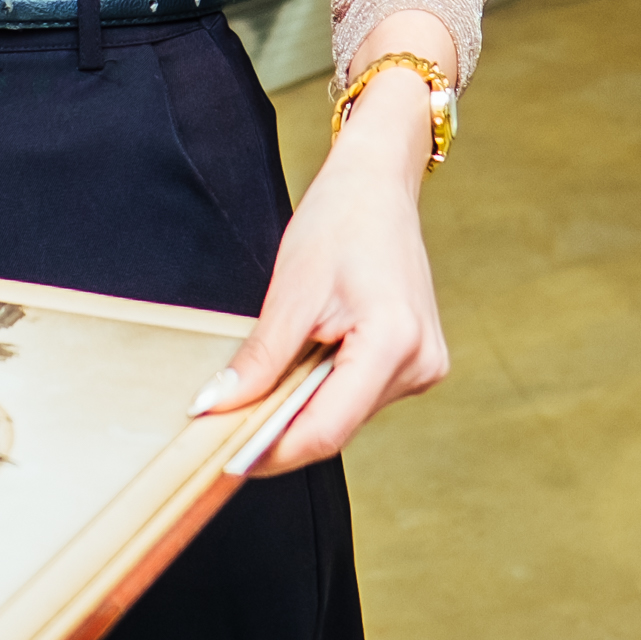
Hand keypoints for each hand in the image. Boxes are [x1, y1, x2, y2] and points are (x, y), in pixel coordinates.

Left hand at [192, 38, 449, 475]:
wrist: (379, 184)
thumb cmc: (340, 220)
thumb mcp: (290, 291)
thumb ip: (259, 360)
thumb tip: (215, 408)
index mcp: (393, 343)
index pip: (325, 430)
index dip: (270, 449)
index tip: (223, 456)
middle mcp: (420, 364)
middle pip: (335, 428)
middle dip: (280, 428)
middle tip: (226, 421)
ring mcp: (424, 366)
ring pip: (346, 416)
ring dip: (301, 407)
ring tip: (270, 374)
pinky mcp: (417, 363)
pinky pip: (358, 396)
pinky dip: (323, 390)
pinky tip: (305, 362)